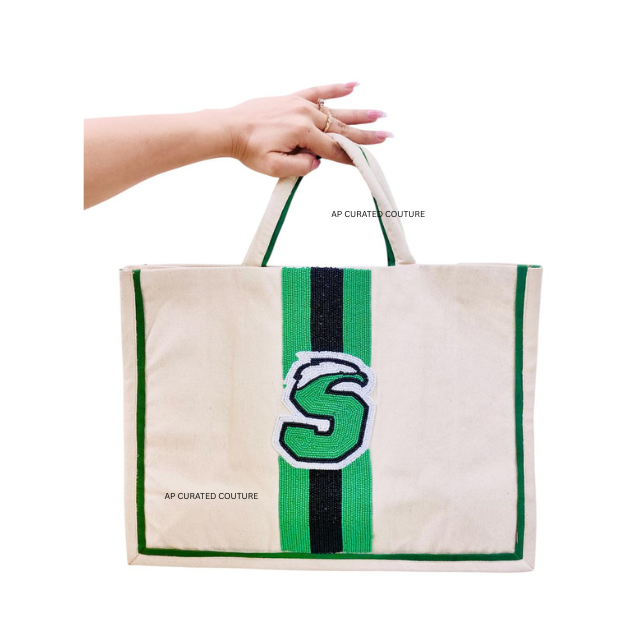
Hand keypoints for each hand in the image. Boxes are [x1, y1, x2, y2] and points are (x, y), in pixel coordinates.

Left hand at [216, 83, 391, 176]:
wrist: (229, 129)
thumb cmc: (249, 150)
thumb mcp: (273, 168)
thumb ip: (299, 167)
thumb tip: (317, 162)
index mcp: (303, 134)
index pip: (334, 151)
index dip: (352, 158)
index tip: (369, 163)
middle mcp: (305, 116)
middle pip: (342, 130)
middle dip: (366, 135)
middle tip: (387, 136)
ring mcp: (300, 104)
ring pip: (335, 111)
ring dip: (359, 114)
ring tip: (380, 114)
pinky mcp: (293, 98)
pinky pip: (318, 90)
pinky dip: (336, 88)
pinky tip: (353, 85)